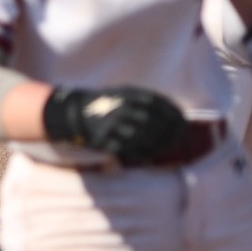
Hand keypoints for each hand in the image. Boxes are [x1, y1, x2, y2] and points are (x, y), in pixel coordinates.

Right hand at [42, 86, 186, 165]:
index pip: (156, 104)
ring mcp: (113, 125)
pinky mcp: (105, 140)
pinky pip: (127, 149)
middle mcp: (121, 109)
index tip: (182, 121)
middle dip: (169, 130)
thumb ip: (140, 101)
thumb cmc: (99, 104)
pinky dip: (140, 154)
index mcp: (125, 96)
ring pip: (142, 137)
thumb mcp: (119, 94)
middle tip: (180, 136)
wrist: (70, 113)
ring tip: (168, 147)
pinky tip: (149, 156)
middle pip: (153, 122)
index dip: (172, 113)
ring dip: (158, 144)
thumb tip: (168, 110)